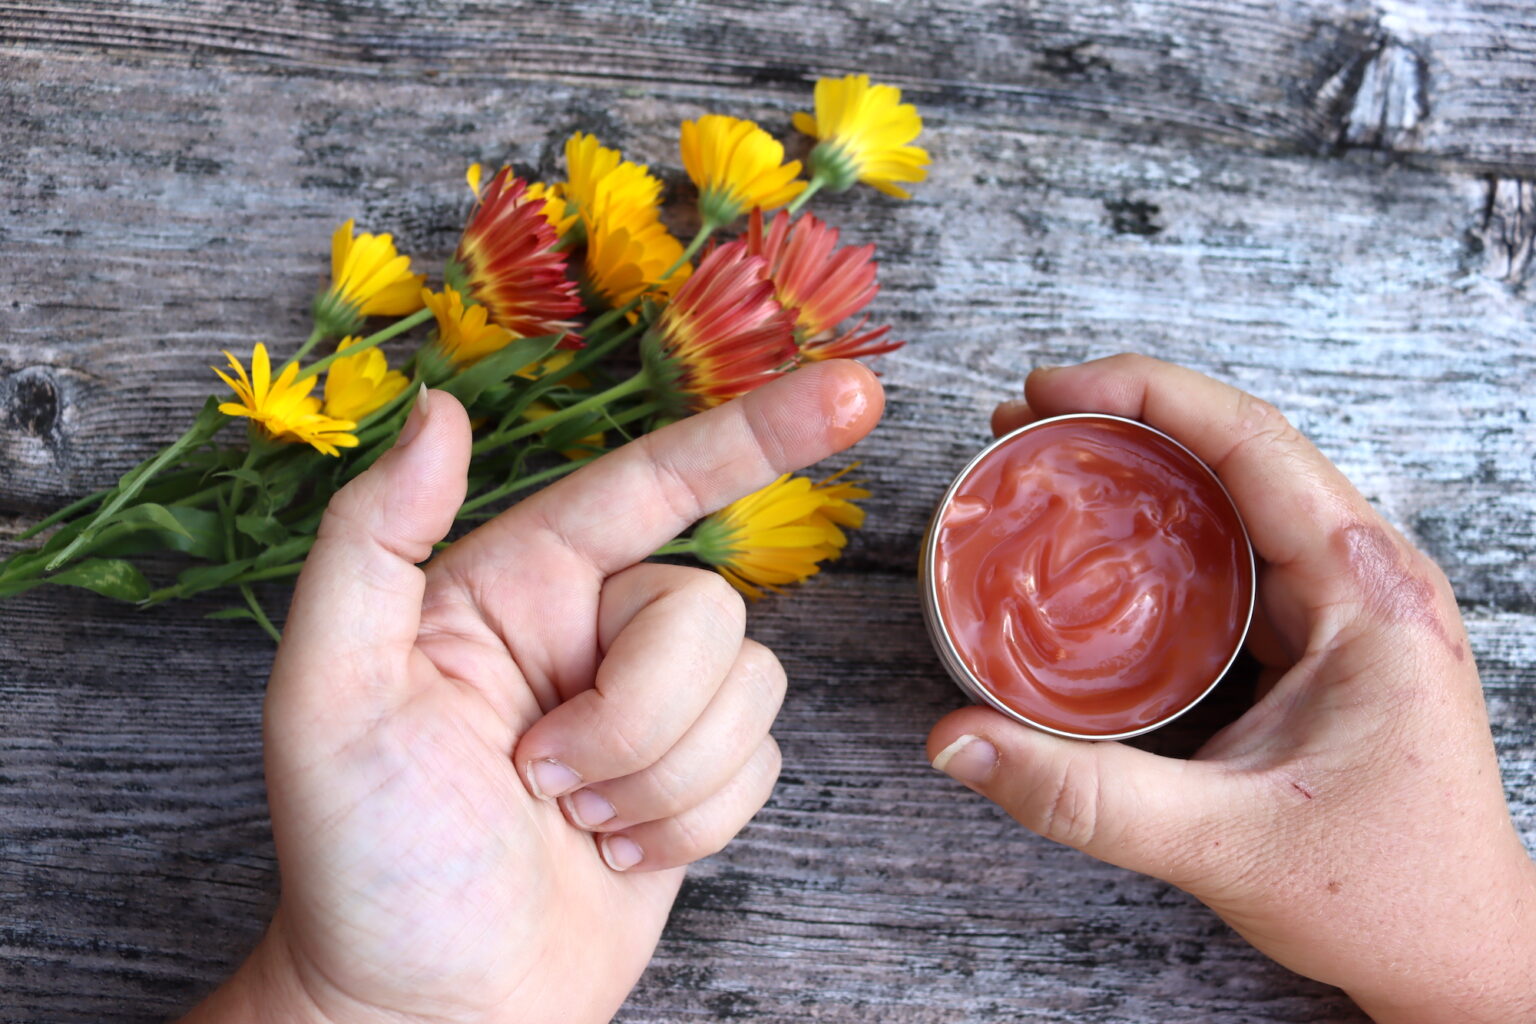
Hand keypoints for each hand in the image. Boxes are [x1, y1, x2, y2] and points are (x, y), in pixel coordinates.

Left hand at [184, 361, 883, 1023]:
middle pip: (710, 613)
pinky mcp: (695, 776)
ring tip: (571, 820)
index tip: (851, 393)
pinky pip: (764, 764)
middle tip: (540, 778)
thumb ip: (371, 540)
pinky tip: (614, 851)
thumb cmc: (365, 860)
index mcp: (515, 582)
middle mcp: (592, 629)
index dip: (755, 432)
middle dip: (639, 715)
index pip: (653, 481)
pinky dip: (692, 822)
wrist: (430, 1007)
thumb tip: (441, 410)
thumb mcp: (328, 694)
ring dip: (662, 780)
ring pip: (751, 690)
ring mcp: (650, 705)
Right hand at [927, 355, 1535, 1022]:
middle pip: (1239, 447)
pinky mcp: (1324, 633)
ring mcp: (1350, 601)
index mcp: (1369, 594)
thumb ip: (1082, 796)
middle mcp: (1368, 576)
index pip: (1252, 444)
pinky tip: (1100, 536)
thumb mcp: (1223, 841)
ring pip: (1237, 492)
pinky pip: (1236, 546)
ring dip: (1142, 464)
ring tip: (1046, 461)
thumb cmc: (1384, 895)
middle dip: (1125, 416)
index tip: (1047, 390)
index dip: (1145, 394)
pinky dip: (1161, 524)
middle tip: (1020, 424)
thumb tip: (956, 740)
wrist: (1459, 950)